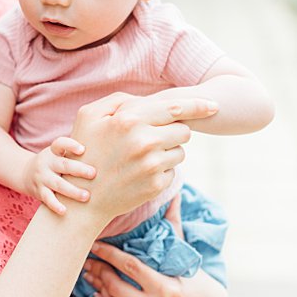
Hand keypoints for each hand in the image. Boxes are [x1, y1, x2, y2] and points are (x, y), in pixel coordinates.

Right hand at [26, 136, 94, 215]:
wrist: (24, 174)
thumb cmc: (53, 164)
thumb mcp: (59, 154)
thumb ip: (75, 152)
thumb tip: (108, 145)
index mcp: (53, 152)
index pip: (60, 144)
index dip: (70, 145)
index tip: (82, 149)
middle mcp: (47, 163)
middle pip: (63, 165)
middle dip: (78, 169)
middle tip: (93, 174)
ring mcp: (42, 177)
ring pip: (57, 184)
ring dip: (72, 190)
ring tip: (86, 196)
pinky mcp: (39, 191)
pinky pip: (47, 198)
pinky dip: (55, 205)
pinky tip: (64, 210)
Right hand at [65, 93, 217, 221]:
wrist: (82, 198)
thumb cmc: (83, 151)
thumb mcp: (88, 117)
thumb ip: (118, 100)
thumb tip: (147, 99)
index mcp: (129, 120)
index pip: (175, 108)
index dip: (198, 106)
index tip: (214, 107)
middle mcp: (144, 141)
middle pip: (183, 130)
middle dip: (173, 132)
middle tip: (152, 139)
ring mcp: (152, 164)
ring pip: (180, 151)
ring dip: (168, 152)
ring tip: (141, 158)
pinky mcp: (157, 184)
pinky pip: (173, 170)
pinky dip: (161, 170)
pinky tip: (139, 173)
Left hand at [83, 204, 226, 296]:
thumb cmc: (194, 278)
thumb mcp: (185, 253)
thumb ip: (173, 224)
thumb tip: (171, 191)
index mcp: (169, 289)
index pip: (129, 267)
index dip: (108, 254)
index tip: (94, 244)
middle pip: (115, 286)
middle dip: (97, 270)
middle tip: (86, 258)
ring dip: (96, 287)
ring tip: (89, 273)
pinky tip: (99, 292)